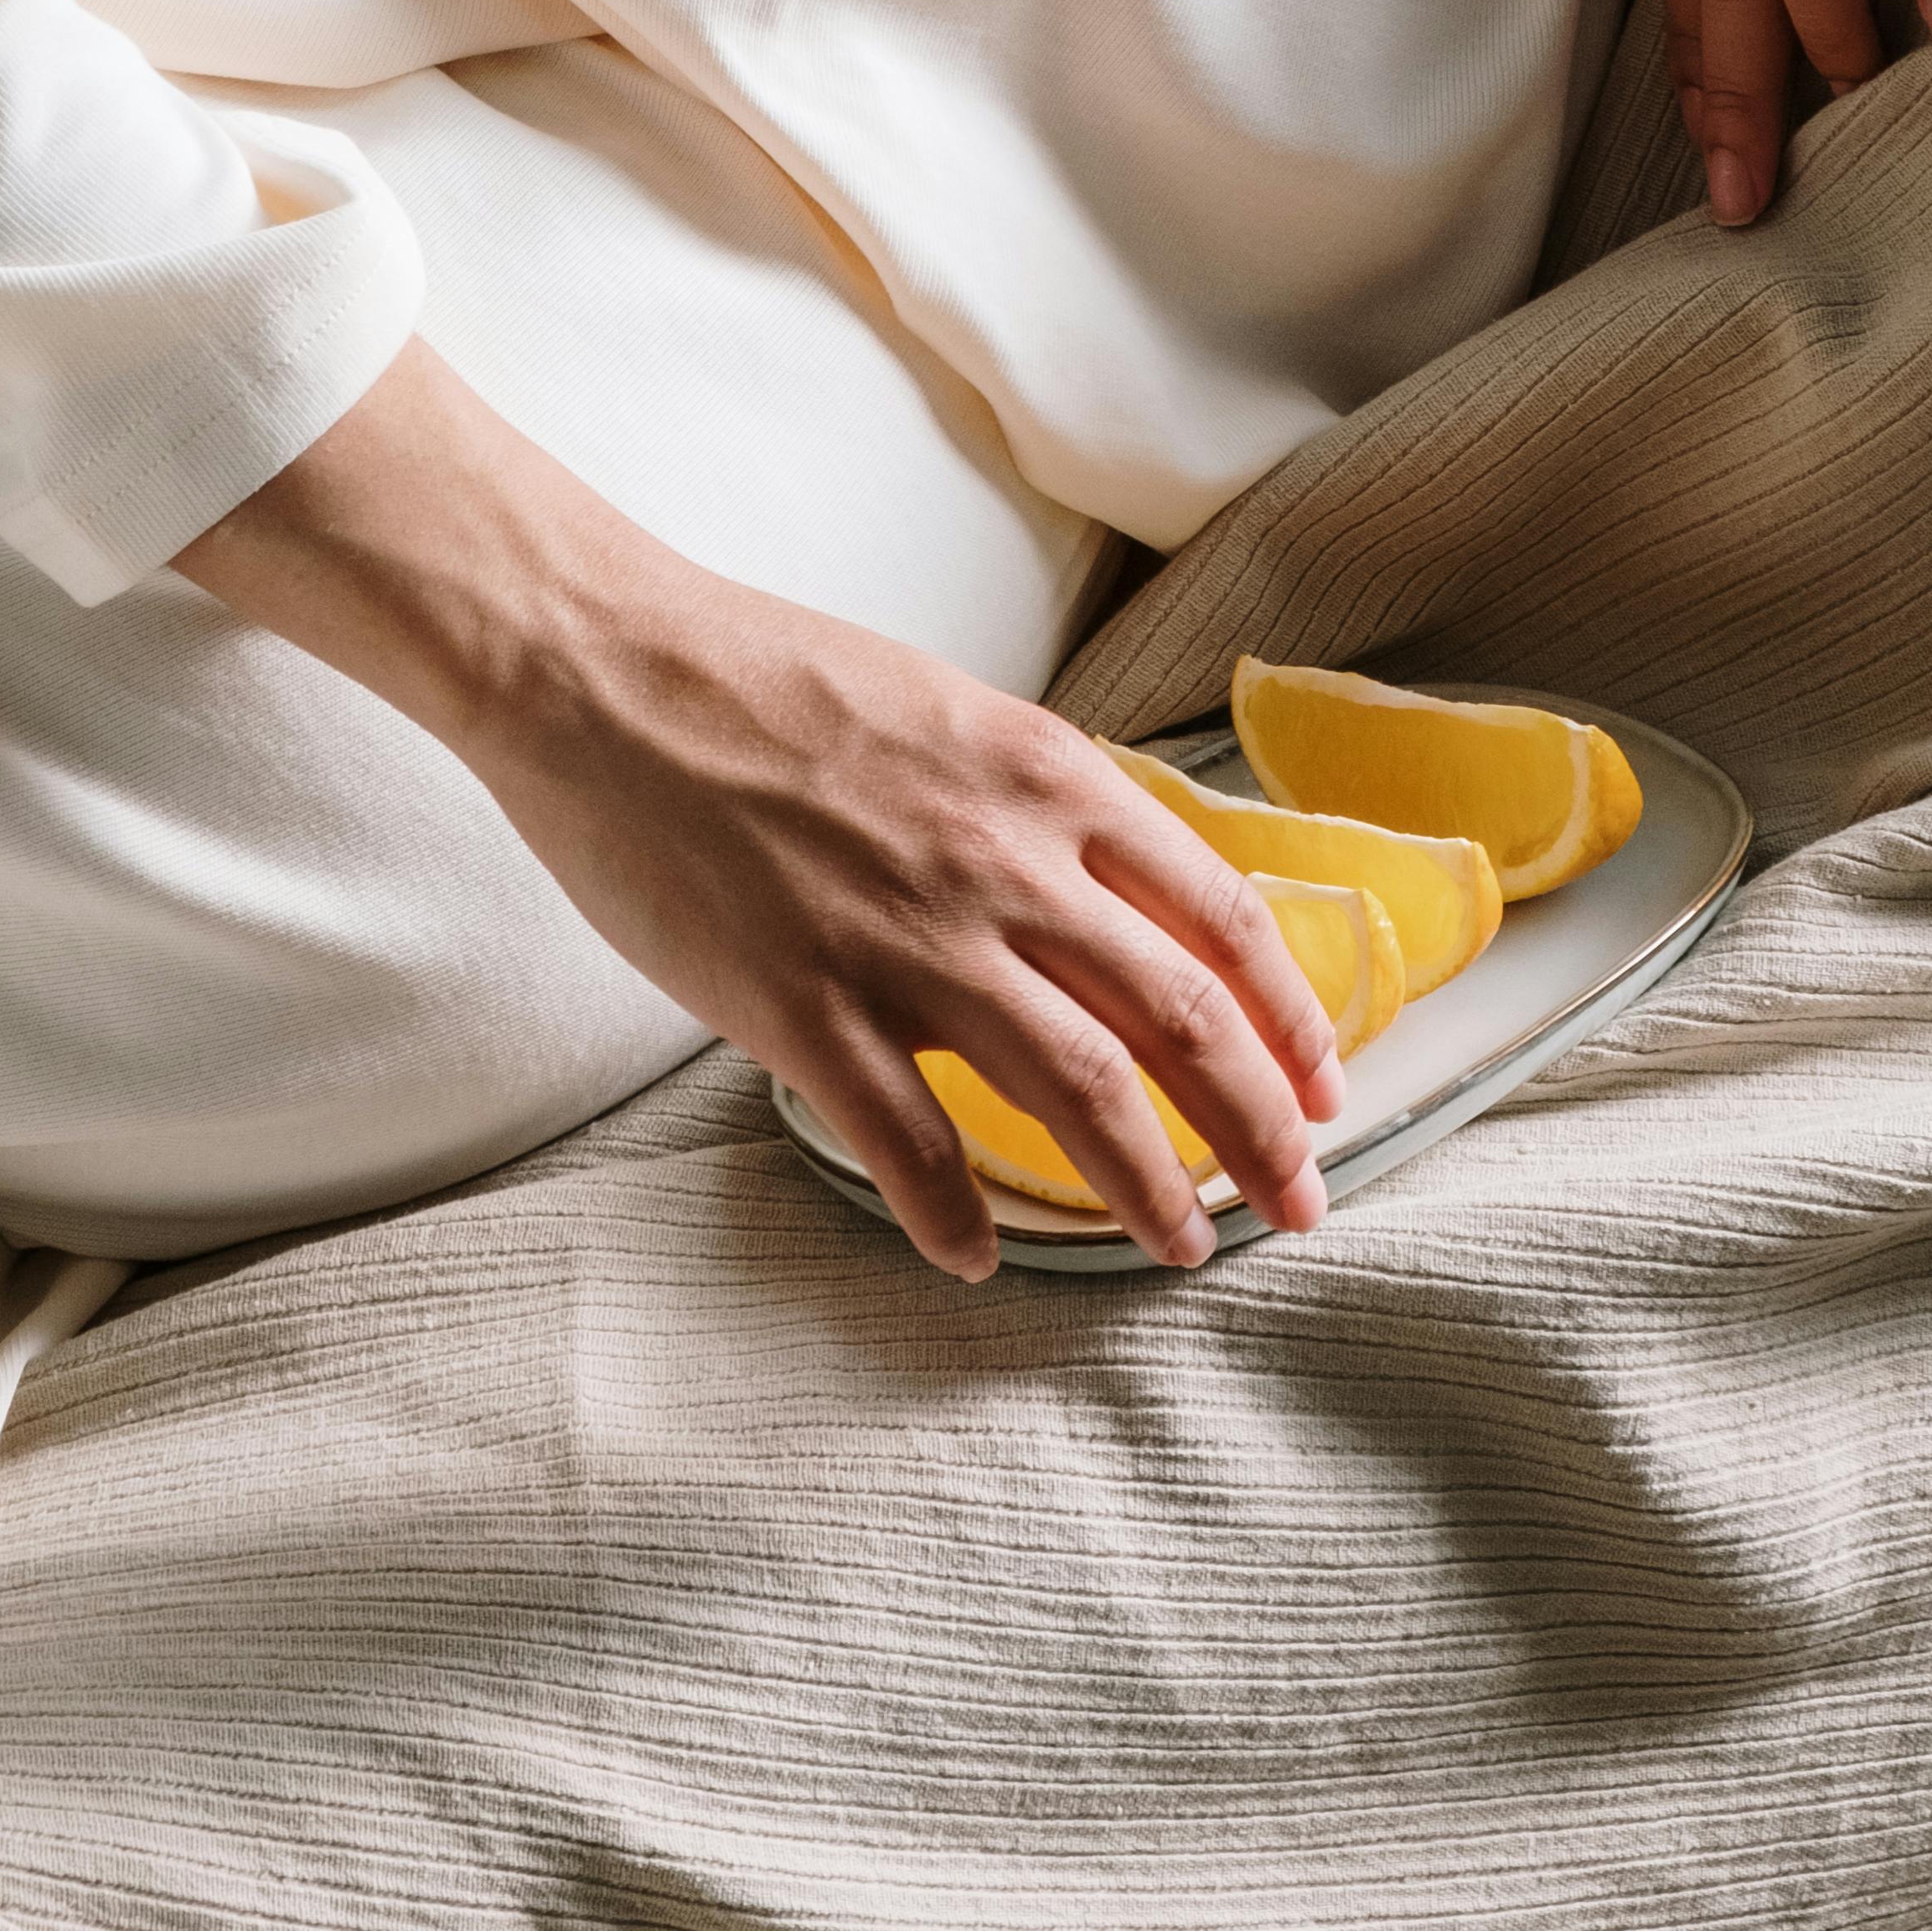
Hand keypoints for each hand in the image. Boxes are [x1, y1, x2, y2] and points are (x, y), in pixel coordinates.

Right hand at [178, 338, 1342, 1281]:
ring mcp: (906, 939)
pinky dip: (956, 1217)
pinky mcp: (803, 1004)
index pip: (1217, 915)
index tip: (1324, 1087)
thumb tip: (1107, 890)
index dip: (1288, 1017)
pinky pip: (909, 1142)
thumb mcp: (949, 710)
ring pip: (1078, 1092)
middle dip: (1260, 1128)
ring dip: (1148, 1188)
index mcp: (1047, 778)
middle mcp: (1003, 862)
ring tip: (1184, 1251)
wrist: (607, 669)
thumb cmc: (766, 680)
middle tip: (1301, 1206)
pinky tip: (980, 1261)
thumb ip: (1035, 800)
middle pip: (1180, 1019)